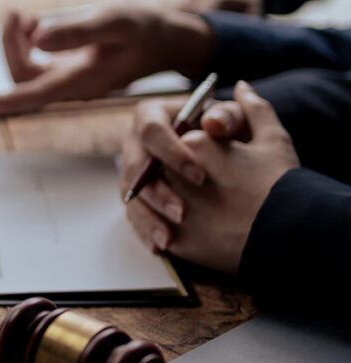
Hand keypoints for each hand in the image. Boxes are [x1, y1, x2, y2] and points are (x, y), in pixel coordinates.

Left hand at [0, 6, 214, 115]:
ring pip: (24, 70)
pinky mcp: (64, 73)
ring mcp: (66, 82)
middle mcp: (72, 89)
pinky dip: (25, 41)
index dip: (5, 101)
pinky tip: (34, 22)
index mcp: (85, 82)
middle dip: (10, 44)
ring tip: (26, 15)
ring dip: (15, 41)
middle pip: (22, 77)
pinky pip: (32, 63)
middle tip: (17, 12)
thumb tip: (38, 39)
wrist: (164, 40)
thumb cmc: (144, 28)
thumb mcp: (115, 20)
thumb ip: (78, 30)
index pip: (35, 96)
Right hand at [121, 82, 298, 274]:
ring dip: (148, 218)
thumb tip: (213, 124)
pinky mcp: (136, 195)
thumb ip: (229, 115)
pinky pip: (134, 214)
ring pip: (130, 196)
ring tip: (168, 239)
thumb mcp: (233, 119)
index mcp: (151, 116)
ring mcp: (132, 171)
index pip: (152, 131)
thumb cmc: (226, 129)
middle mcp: (135, 143)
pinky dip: (146, 231)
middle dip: (156, 192)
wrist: (221, 150)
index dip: (172, 153)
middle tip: (183, 214)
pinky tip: (161, 247)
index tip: (200, 176)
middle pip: (134, 167)